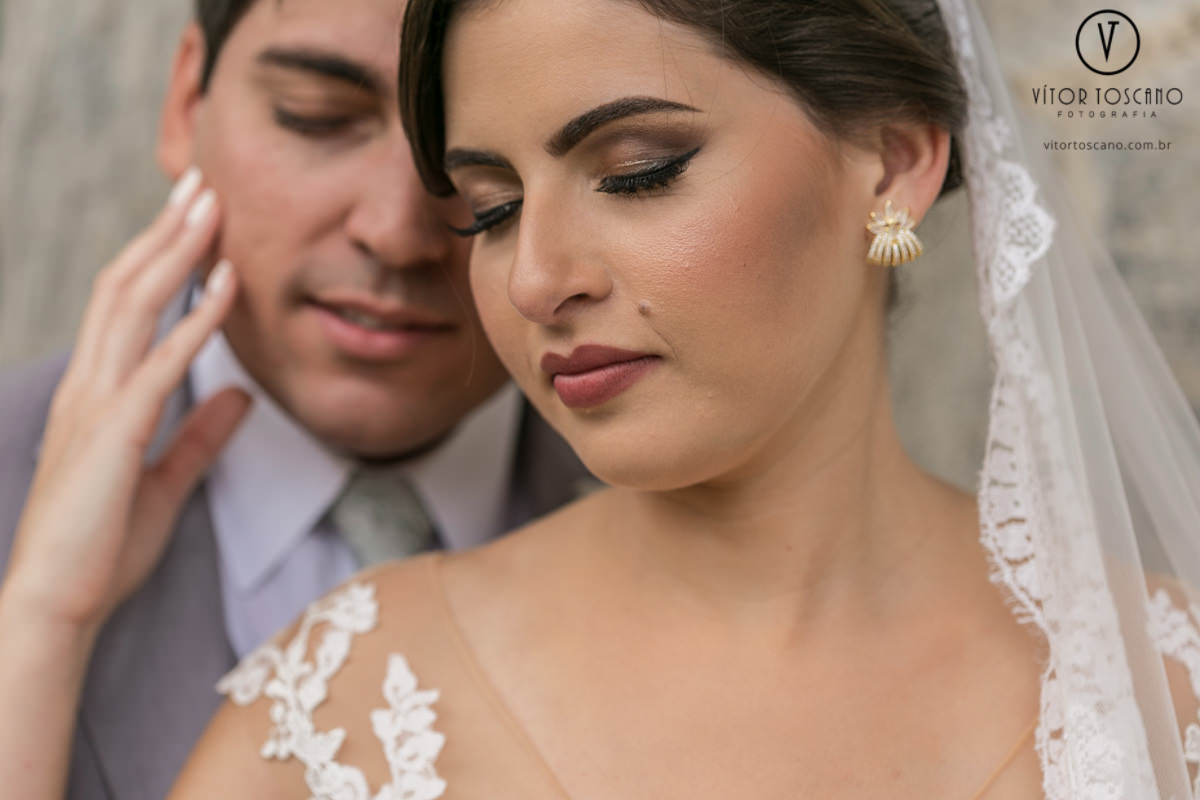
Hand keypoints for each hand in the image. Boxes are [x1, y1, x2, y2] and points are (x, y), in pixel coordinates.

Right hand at [1, 168, 251, 639]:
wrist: (58, 605)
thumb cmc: (102, 548)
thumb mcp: (167, 480)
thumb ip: (202, 435)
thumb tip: (241, 394)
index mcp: (97, 394)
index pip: (126, 305)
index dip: (160, 255)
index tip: (198, 216)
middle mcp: (89, 385)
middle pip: (125, 285)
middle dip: (165, 230)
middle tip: (204, 182)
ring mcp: (96, 404)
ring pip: (133, 305)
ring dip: (177, 251)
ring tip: (213, 205)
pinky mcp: (114, 433)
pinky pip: (160, 361)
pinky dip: (197, 317)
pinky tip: (226, 282)